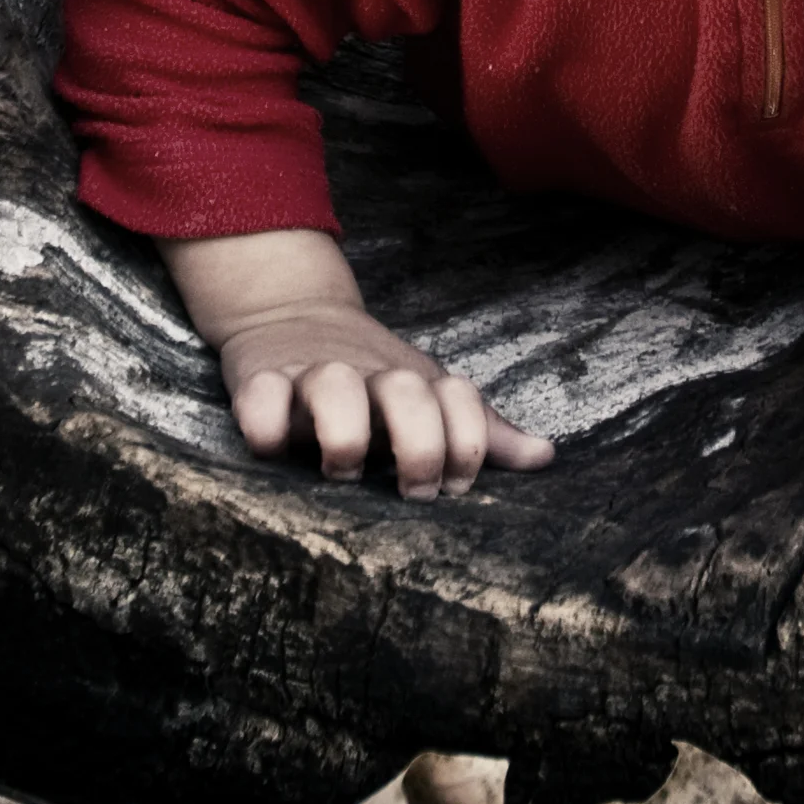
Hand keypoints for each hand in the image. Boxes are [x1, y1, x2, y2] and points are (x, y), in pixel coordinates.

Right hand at [164, 230, 556, 500]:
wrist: (289, 311)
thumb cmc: (369, 376)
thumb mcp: (426, 396)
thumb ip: (480, 430)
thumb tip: (544, 457)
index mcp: (412, 381)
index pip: (458, 399)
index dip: (467, 444)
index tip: (457, 487)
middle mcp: (368, 374)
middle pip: (408, 392)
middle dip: (420, 444)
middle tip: (415, 492)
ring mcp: (312, 374)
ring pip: (335, 387)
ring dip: (346, 434)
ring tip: (345, 470)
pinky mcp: (258, 378)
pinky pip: (260, 397)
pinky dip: (265, 423)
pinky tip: (274, 447)